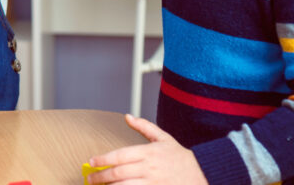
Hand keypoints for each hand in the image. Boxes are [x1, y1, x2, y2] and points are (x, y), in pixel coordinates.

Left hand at [87, 114, 207, 184]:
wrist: (203, 175)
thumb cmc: (180, 157)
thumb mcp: (164, 138)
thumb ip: (144, 127)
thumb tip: (127, 116)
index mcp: (149, 153)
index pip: (120, 155)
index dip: (103, 159)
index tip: (91, 161)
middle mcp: (150, 168)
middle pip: (119, 173)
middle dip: (100, 176)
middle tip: (89, 178)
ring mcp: (154, 183)